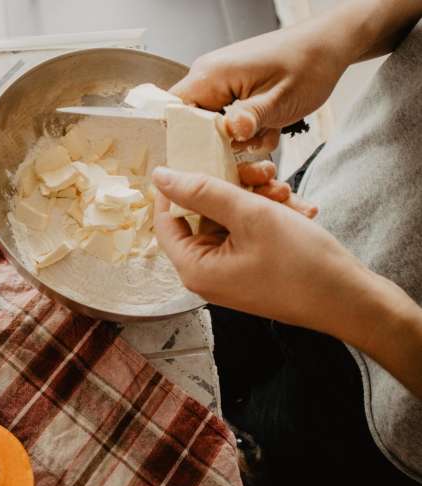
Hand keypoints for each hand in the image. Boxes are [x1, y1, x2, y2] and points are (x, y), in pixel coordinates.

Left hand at [152, 167, 421, 398]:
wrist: (351, 300)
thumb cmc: (301, 263)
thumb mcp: (249, 215)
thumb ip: (202, 192)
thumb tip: (161, 176)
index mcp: (194, 268)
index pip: (165, 219)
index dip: (178, 186)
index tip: (199, 159)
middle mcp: (206, 273)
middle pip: (200, 216)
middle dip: (230, 189)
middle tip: (261, 173)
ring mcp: (229, 272)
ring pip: (228, 220)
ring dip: (255, 199)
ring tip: (285, 191)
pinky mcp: (250, 268)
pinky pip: (247, 233)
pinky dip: (267, 216)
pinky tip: (296, 208)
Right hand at [171, 24, 335, 216]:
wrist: (329, 46)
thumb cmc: (308, 63)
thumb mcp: (280, 98)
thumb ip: (250, 117)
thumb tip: (228, 133)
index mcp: (211, 74)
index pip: (174, 112)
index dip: (183, 139)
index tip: (205, 156)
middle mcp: (210, 77)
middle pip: (193, 124)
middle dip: (220, 142)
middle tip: (249, 144)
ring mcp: (222, 84)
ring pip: (214, 126)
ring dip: (239, 138)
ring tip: (266, 132)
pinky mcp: (234, 91)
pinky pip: (229, 120)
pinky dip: (249, 131)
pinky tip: (270, 126)